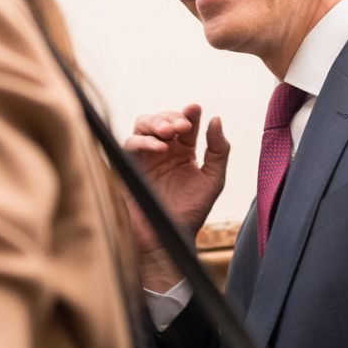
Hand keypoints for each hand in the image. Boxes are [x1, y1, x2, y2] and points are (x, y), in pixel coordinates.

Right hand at [123, 104, 229, 289]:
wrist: (169, 238)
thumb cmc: (190, 212)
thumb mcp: (213, 180)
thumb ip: (218, 151)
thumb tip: (216, 120)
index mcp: (183, 152)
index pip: (186, 124)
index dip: (190, 113)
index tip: (195, 109)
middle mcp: (163, 150)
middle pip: (162, 120)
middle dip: (171, 116)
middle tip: (182, 124)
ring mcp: (144, 157)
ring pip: (143, 126)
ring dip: (155, 123)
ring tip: (170, 132)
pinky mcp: (129, 166)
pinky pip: (129, 144)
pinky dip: (143, 141)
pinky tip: (159, 148)